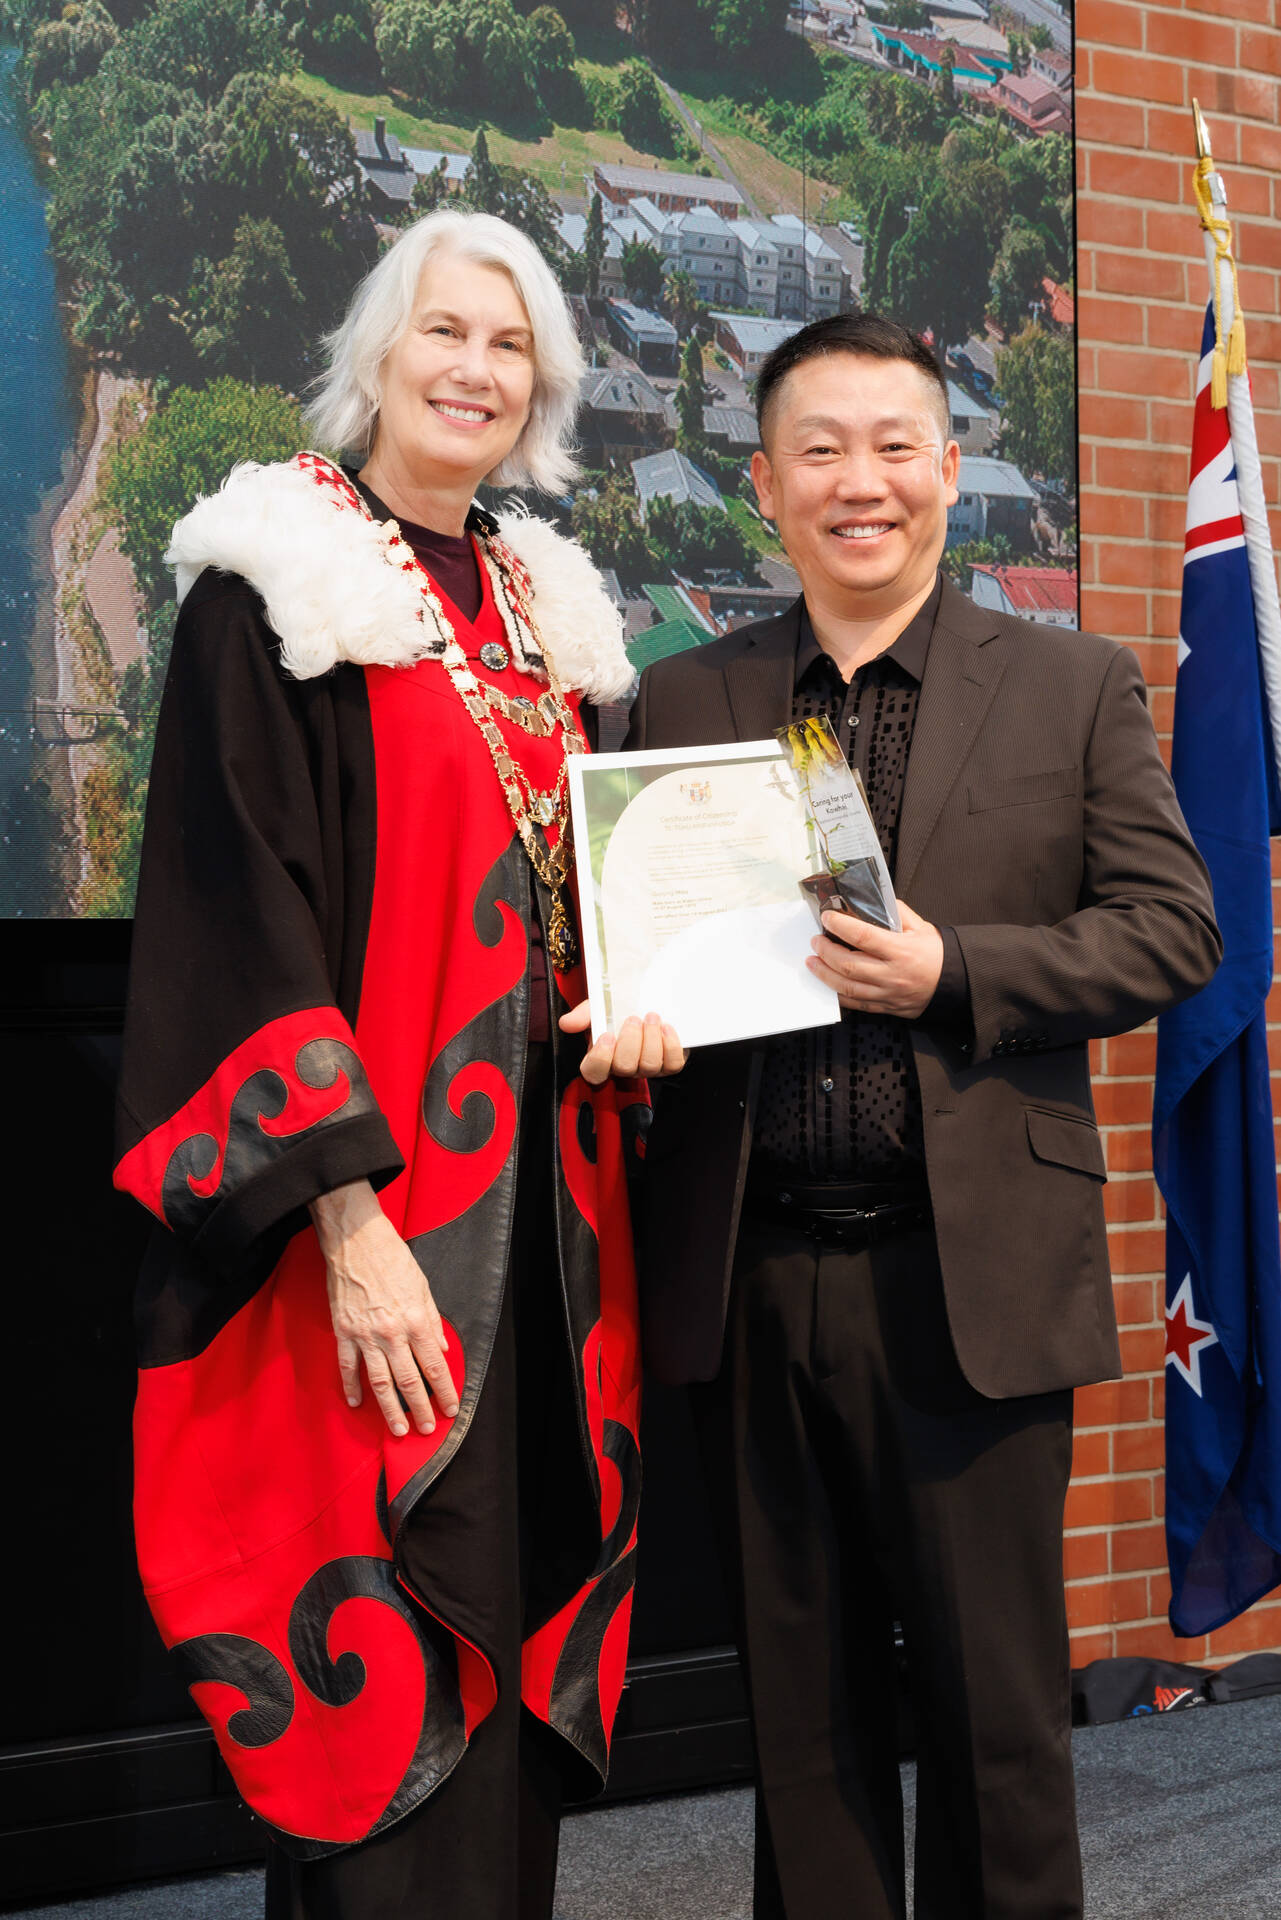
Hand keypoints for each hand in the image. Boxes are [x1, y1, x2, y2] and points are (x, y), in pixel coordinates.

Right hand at [310, 1180, 458, 1437]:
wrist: (358, 1242)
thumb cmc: (393, 1260)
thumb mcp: (423, 1287)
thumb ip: (432, 1321)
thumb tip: (441, 1348)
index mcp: (416, 1320)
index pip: (435, 1365)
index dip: (444, 1391)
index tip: (450, 1408)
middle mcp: (393, 1333)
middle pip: (409, 1380)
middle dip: (421, 1408)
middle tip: (426, 1429)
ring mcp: (366, 1335)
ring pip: (380, 1381)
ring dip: (390, 1409)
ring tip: (399, 1429)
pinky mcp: (344, 1332)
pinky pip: (348, 1367)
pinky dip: (352, 1387)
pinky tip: (357, 1403)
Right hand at [559, 1003, 686, 1085]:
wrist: (647, 1002)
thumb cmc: (619, 1009)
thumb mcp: (598, 1007)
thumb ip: (583, 1014)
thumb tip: (566, 1023)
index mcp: (601, 1056)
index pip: (594, 1073)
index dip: (600, 1058)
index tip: (607, 1035)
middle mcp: (623, 1067)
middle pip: (624, 1068)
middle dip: (631, 1041)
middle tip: (634, 1019)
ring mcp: (646, 1068)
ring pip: (649, 1066)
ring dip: (652, 1039)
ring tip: (651, 1017)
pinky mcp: (669, 1065)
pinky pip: (672, 1065)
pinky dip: (671, 1045)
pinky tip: (666, 1027)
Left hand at [807, 899, 943, 1020]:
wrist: (955, 983)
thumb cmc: (937, 955)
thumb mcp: (921, 927)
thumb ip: (896, 912)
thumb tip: (875, 901)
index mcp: (901, 950)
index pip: (863, 936)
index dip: (840, 926)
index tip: (827, 918)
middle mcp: (892, 974)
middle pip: (848, 964)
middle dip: (826, 951)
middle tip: (816, 941)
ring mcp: (887, 993)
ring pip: (847, 987)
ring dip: (824, 974)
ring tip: (813, 962)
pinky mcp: (885, 1006)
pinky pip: (855, 1004)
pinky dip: (837, 994)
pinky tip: (828, 983)